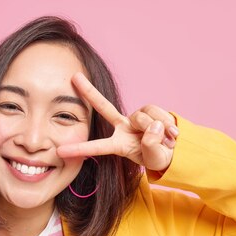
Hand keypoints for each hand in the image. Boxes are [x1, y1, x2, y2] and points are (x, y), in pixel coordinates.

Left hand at [57, 72, 178, 171]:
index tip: (59, 151)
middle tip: (74, 77)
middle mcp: (123, 127)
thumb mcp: (155, 158)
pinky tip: (172, 134)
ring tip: (168, 141)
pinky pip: (158, 114)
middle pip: (104, 106)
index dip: (80, 149)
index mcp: (118, 144)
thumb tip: (153, 126)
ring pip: (144, 118)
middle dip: (89, 91)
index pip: (97, 146)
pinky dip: (167, 124)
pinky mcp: (149, 111)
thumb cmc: (159, 157)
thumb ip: (152, 144)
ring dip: (158, 130)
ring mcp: (135, 118)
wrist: (175, 151)